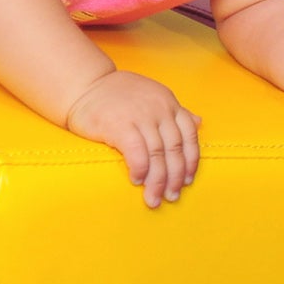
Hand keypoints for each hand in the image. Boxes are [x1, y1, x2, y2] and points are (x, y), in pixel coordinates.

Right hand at [64, 70, 201, 207]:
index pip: (189, 136)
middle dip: (174, 178)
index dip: (191, 162)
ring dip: (157, 181)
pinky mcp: (120, 124)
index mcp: (168, 102)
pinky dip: (140, 170)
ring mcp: (140, 116)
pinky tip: (136, 180)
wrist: (83, 84)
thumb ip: (174, 111)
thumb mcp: (151, 96)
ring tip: (153, 198)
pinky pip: (137, 154)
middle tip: (171, 197)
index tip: (187, 181)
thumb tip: (199, 122)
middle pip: (174, 150)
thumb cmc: (116, 94)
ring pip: (157, 156)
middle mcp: (158, 108)